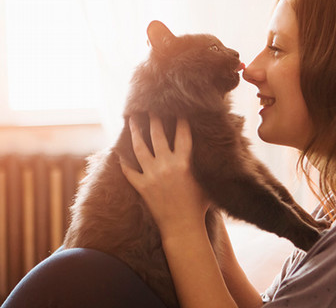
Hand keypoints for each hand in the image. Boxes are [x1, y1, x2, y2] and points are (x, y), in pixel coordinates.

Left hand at [120, 113, 208, 238]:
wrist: (183, 228)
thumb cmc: (199, 207)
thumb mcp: (206, 183)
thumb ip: (206, 167)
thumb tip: (216, 154)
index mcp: (184, 163)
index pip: (183, 134)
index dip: (181, 120)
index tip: (178, 109)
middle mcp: (166, 165)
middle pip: (158, 135)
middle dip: (154, 119)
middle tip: (151, 108)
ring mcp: (152, 176)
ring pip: (139, 148)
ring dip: (136, 133)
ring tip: (132, 121)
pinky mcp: (142, 187)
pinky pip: (129, 171)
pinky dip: (123, 162)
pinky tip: (119, 153)